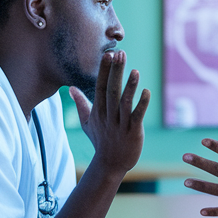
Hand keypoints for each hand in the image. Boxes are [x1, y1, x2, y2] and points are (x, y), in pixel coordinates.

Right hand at [69, 51, 150, 175]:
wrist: (110, 164)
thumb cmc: (100, 141)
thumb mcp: (87, 122)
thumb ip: (81, 103)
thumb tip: (71, 89)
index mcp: (98, 111)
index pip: (100, 87)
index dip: (104, 70)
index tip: (108, 54)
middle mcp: (108, 116)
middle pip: (111, 91)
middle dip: (115, 72)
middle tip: (120, 53)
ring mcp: (120, 124)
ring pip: (124, 103)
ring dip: (130, 87)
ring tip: (135, 71)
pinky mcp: (132, 132)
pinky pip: (137, 117)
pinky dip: (142, 104)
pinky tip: (147, 92)